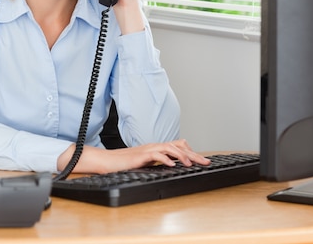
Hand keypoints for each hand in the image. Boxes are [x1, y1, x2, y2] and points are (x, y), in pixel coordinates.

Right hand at [58, 139, 210, 174]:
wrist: (106, 161)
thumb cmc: (123, 164)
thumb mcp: (144, 163)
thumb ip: (156, 162)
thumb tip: (170, 166)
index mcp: (155, 148)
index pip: (177, 146)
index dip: (191, 152)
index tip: (202, 160)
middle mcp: (153, 146)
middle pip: (177, 146)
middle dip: (193, 154)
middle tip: (205, 162)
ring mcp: (147, 150)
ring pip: (169, 148)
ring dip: (182, 156)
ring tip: (191, 164)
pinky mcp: (140, 155)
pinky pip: (155, 154)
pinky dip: (165, 159)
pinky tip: (172, 164)